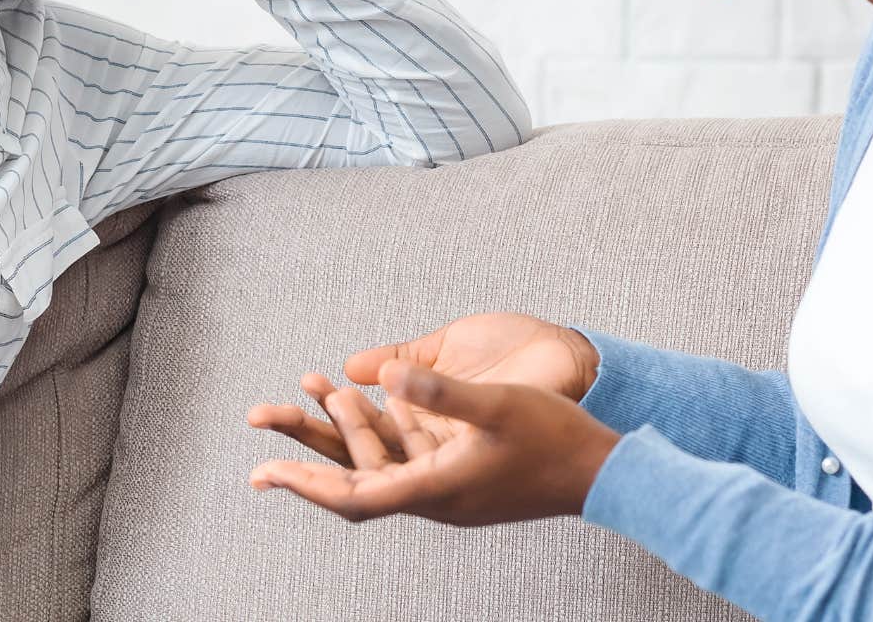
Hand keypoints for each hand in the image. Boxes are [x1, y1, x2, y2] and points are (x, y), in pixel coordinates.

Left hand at [248, 360, 620, 525]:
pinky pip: (406, 455)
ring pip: (380, 462)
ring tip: (319, 388)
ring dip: (348, 429)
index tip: (264, 473)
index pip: (353, 496)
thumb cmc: (555, 439)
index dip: (305, 485)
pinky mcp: (462, 474)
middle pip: (354, 479)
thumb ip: (441, 392)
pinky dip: (382, 429)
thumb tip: (381, 375)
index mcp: (435, 489)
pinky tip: (371, 397)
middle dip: (309, 450)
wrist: (608, 471)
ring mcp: (448, 487)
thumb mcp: (498, 405)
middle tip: (263, 422)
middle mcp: (434, 495)